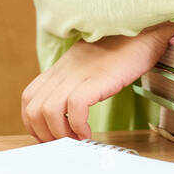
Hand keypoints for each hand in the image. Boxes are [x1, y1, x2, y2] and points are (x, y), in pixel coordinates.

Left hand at [21, 21, 173, 141]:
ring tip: (76, 139)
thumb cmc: (122, 50)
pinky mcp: (97, 78)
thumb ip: (76, 81)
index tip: (49, 137)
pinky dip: (78, 126)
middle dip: (44, 134)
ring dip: (60, 133)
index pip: (29, 97)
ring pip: (48, 110)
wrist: (144, 30)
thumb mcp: (90, 64)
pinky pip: (75, 107)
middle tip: (64, 143)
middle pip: (33, 108)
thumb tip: (70, 109)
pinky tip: (88, 132)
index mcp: (60, 68)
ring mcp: (79, 74)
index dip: (32, 123)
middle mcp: (64, 71)